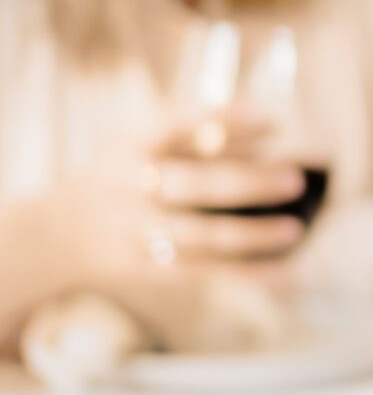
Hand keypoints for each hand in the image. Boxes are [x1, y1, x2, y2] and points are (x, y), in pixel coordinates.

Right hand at [33, 147, 306, 285]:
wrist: (54, 236)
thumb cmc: (120, 177)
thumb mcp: (141, 145)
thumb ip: (198, 137)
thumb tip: (268, 134)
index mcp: (130, 146)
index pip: (175, 125)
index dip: (223, 120)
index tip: (272, 120)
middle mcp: (128, 188)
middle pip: (192, 185)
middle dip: (246, 183)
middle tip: (296, 179)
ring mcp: (135, 233)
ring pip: (199, 236)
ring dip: (251, 235)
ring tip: (294, 228)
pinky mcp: (145, 270)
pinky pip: (203, 272)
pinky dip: (247, 274)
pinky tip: (285, 271)